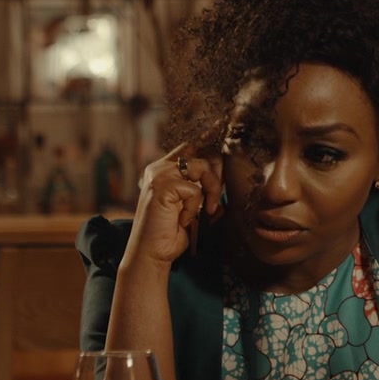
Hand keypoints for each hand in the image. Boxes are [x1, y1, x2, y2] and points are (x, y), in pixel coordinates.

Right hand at [124, 144, 223, 266]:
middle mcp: (159, 167)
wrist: (151, 254)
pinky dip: (194, 207)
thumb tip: (226, 184)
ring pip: (201, 166)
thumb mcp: (193, 209)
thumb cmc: (170, 234)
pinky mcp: (161, 186)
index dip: (208, 138)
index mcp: (164, 170)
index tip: (220, 125)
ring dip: (211, 189)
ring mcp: (158, 175)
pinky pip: (194, 189)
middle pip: (199, 150)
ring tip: (205, 211)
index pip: (190, 146)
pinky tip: (183, 220)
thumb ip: (204, 193)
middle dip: (216, 170)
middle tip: (215, 196)